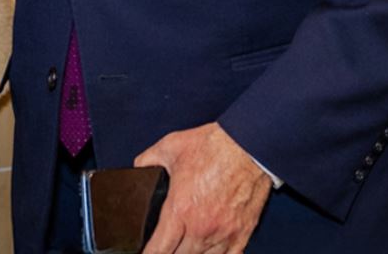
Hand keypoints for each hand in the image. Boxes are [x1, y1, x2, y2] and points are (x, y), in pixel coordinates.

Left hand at [135, 123, 271, 253]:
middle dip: (169, 252)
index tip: (146, 252)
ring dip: (191, 253)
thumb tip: (138, 169)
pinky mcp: (242, 233)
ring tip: (185, 245)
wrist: (248, 145)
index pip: (158, 250)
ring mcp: (223, 233)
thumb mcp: (169, 147)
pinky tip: (209, 250)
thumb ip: (148, 161)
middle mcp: (201, 227)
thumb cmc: (213, 146)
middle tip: (166, 244)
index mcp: (180, 210)